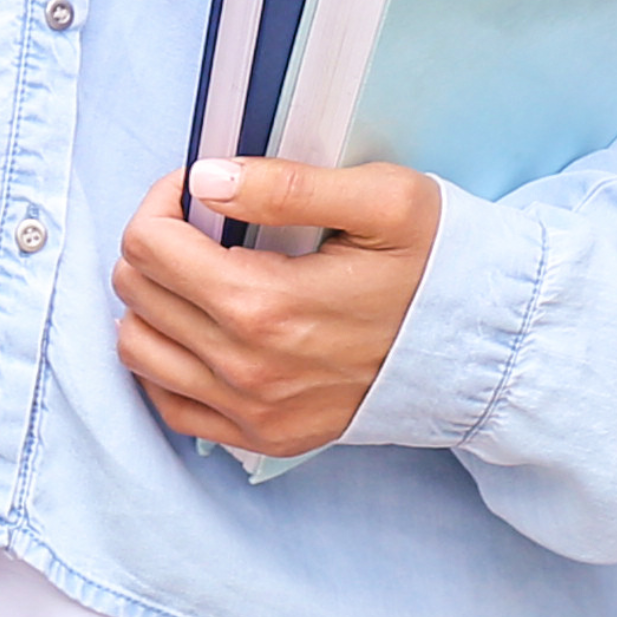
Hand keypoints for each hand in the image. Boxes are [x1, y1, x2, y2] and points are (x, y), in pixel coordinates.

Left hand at [113, 158, 440, 457]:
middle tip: (198, 223)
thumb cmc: (435, 268)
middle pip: (136, 292)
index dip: (160, 201)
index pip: (150, 245)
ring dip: (151, 301)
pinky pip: (169, 406)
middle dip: (155, 242)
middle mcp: (248, 367)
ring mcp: (253, 411)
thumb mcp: (383, 201)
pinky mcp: (263, 437)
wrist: (480, 347)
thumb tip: (207, 179)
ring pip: (137, 349)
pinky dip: (165, 363)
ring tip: (194, 274)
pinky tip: (194, 330)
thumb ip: (288, 185)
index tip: (192, 189)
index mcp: (267, 303)